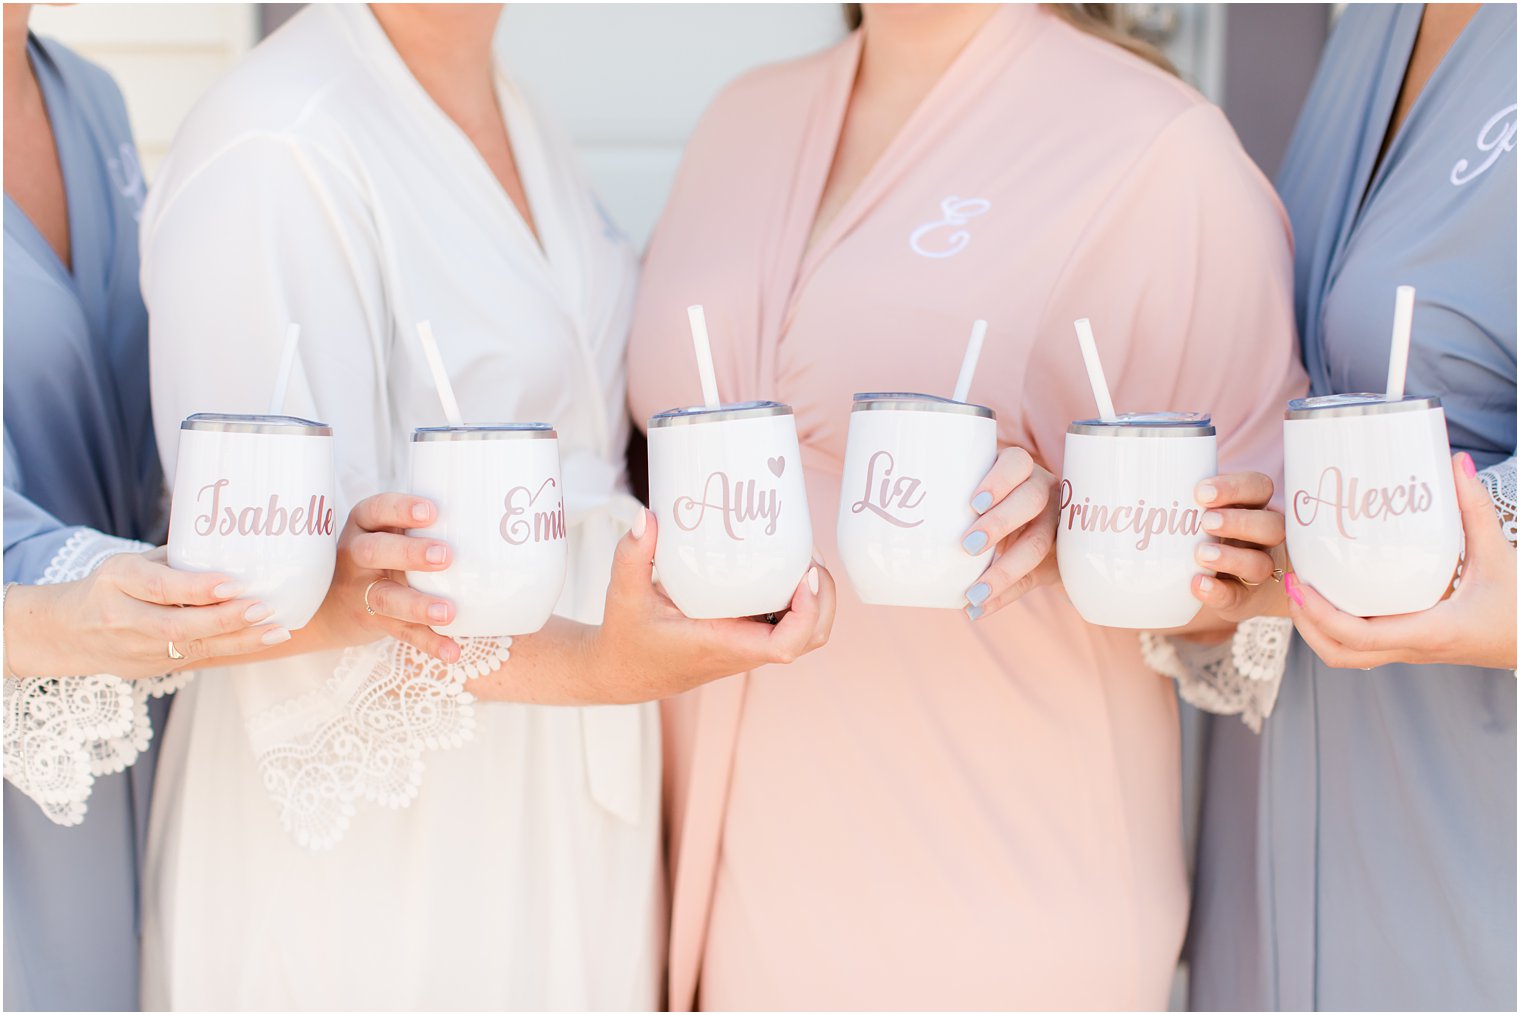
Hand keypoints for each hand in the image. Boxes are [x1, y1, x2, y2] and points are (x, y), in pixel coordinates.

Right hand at [3, 549, 281, 678]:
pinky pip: (195, 660)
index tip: (233, 584)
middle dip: (225, 620)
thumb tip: (234, 544)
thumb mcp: (132, 562)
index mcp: (116, 580)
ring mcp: (135, 649)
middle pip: (176, 625)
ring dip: (239, 641)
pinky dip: (231, 650)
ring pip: (191, 648)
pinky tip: (263, 640)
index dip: (196, 588)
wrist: (66, 632)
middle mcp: (122, 618)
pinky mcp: (149, 669)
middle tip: (264, 608)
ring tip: (277, 630)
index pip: (158, 587)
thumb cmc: (112, 585)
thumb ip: (176, 558)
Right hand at [309, 493, 461, 662]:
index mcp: (365, 526)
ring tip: (448, 613)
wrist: (329, 602)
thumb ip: (420, 524)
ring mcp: (362, 591)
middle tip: (446, 556)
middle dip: (409, 553)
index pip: (376, 510)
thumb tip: (488, 517)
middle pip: (375, 551)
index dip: (400, 509)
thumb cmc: (379, 553)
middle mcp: (357, 555)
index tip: (431, 512)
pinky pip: (400, 632)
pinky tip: (452, 651)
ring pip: (385, 598)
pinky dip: (428, 643)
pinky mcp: (373, 621)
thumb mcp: (387, 530)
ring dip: (417, 605)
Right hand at [584, 509, 835, 702]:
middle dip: (825, 599)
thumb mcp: (622, 594)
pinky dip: (799, 598)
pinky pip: (788, 622)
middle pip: (811, 638)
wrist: (624, 673)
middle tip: (809, 556)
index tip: (805, 576)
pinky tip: (784, 564)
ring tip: (802, 555)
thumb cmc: (627, 638)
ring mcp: (750, 646)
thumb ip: (631, 555)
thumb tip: (648, 516)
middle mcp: (744, 650)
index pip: (784, 646)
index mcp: (721, 645)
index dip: (808, 614)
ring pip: (807, 633)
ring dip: (817, 598)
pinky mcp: (747, 638)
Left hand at [960, 447, 1059, 619]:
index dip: (999, 481)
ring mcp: (1054, 525)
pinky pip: (1032, 579)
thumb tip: (895, 514)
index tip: (974, 504)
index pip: (1017, 464)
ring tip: (973, 594)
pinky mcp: (1055, 560)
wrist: (1037, 534)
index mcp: (1021, 471)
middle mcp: (1043, 492)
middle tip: (968, 545)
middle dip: (1000, 523)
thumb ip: (954, 496)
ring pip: (1038, 544)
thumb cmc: (991, 504)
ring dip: (1004, 571)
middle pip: (1031, 500)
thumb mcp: (980, 491)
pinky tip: (977, 610)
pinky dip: (1003, 597)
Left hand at [1187, 471, 1289, 624]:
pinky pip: (1239, 596)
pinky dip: (1219, 592)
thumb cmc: (1200, 532)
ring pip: (1261, 563)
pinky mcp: (1244, 598)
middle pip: (1272, 525)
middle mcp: (1262, 536)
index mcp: (1252, 506)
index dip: (1236, 487)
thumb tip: (1130, 482)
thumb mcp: (1196, 510)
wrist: (1217, 581)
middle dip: (1239, 522)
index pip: (1259, 487)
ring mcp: (1258, 568)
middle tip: (1206, 522)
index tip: (1201, 492)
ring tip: (1201, 555)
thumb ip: (1180, 498)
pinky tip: (1198, 585)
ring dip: (1232, 558)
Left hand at [1285, 453, 1515, 670]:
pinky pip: (1363, 647)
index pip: (1358, 636)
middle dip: (1306, 625)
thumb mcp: (1500, 555)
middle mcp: (1413, 648)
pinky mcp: (1412, 646)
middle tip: (1292, 583)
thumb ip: (1476, 508)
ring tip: (1303, 590)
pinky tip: (1333, 595)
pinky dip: (1337, 629)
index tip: (1299, 584)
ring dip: (1317, 630)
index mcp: (1429, 632)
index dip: (1320, 615)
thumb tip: (1455, 461)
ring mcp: (1411, 651)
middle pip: (1339, 655)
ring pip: (1347, 657)